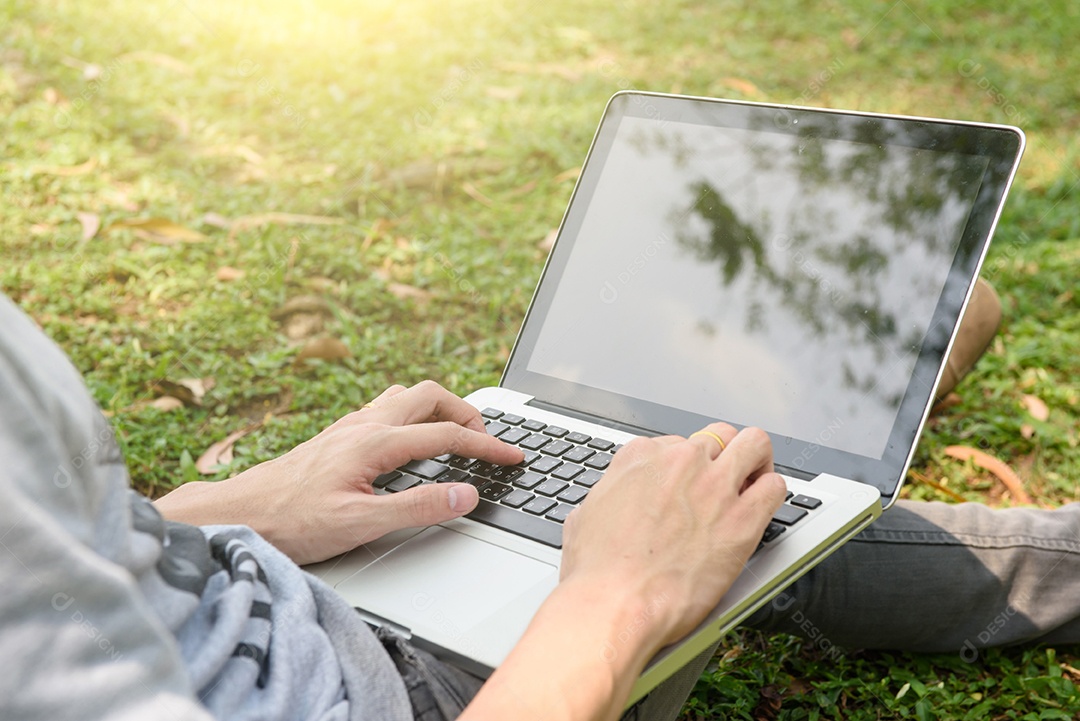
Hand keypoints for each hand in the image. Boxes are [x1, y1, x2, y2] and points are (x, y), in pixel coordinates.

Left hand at [154, 380, 522, 563]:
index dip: (487, 447)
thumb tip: (466, 493)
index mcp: (375, 442)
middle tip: (486, 440)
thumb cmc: (291, 520)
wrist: (240, 512)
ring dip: (439, 408)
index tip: (513, 458)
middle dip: (466, 413)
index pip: (447, 436)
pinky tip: (411, 439)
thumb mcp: (360, 523)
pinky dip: (414, 414)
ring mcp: (349, 425)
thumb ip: (418, 506)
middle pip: (430, 396)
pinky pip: (387, 406)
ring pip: (407, 396)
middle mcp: (364, 424)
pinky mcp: (338, 434)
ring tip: (457, 434)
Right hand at [462, 424, 785, 720]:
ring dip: (756, 462)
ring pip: (754, 445)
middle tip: (723, 481)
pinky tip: (763, 508)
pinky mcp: (742, 518)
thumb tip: (612, 502)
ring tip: (754, 481)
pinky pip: (775, 486)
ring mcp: (713, 486)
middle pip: (717, 437)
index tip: (685, 487)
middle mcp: (680, 462)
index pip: (675, 443)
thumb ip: (608, 497)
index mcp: (641, 457)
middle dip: (722, 457)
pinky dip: (771, 494)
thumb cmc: (596, 572)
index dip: (683, 469)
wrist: (615, 604)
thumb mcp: (585, 516)